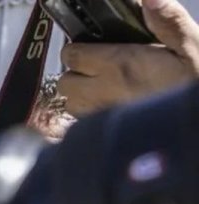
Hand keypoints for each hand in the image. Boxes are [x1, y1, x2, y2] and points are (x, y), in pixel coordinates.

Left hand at [58, 0, 198, 115]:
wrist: (195, 123)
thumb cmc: (194, 82)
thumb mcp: (190, 46)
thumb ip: (167, 22)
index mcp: (120, 65)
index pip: (72, 55)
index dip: (78, 49)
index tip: (91, 47)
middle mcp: (103, 92)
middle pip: (65, 83)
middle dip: (76, 74)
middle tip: (98, 69)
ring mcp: (102, 116)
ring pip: (71, 104)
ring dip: (81, 95)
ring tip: (105, 89)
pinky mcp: (106, 133)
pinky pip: (83, 123)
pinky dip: (90, 114)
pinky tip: (112, 106)